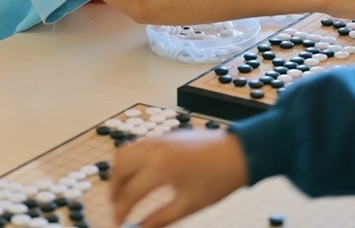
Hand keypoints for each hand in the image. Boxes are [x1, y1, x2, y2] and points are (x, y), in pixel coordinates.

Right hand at [111, 130, 247, 227]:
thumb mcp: (189, 205)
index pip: (129, 193)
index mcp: (160, 169)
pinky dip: (131, 159)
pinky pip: (137, 145)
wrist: (240, 153)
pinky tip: (138, 173)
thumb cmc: (218, 180)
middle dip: (114, 190)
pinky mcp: (165, 135)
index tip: (119, 224)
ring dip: (119, 172)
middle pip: (119, 169)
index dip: (120, 212)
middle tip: (118, 207)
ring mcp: (159, 139)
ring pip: (125, 153)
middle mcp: (154, 150)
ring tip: (124, 190)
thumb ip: (160, 219)